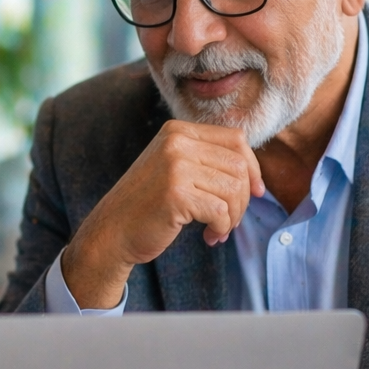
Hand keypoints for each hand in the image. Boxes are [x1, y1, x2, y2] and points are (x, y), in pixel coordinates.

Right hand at [60, 120, 263, 307]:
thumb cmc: (148, 205)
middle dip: (243, 198)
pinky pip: (220, 211)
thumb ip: (206, 161)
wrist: (111, 232)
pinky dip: (221, 229)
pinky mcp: (176, 193)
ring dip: (233, 217)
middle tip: (230, 220)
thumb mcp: (175, 168)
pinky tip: (209, 237)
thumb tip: (255, 175)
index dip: (253, 168)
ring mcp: (176, 166)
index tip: (256, 192)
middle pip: (239, 165)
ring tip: (218, 230)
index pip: (236, 140)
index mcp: (178, 131)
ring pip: (233, 189)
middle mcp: (177, 142)